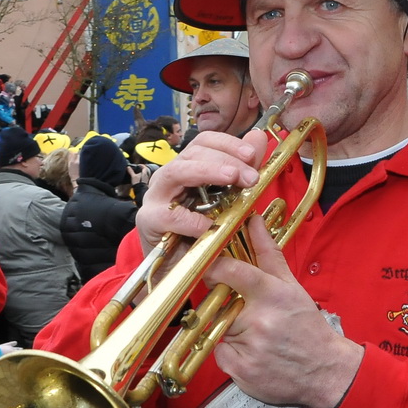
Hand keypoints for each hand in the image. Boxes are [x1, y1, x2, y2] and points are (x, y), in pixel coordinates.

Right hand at [135, 128, 265, 251]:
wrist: (177, 269)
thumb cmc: (200, 232)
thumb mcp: (226, 199)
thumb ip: (241, 169)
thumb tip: (258, 137)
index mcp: (186, 167)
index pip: (203, 141)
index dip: (228, 143)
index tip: (251, 154)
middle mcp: (168, 177)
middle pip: (192, 153)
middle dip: (225, 159)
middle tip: (250, 176)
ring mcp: (155, 197)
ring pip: (177, 172)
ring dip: (207, 172)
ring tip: (232, 178)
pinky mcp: (149, 220)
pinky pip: (171, 215)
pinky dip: (193, 219)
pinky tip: (211, 225)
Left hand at [206, 219, 362, 407]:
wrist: (325, 371)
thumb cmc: (307, 327)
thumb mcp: (291, 287)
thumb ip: (268, 253)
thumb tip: (254, 222)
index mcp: (272, 296)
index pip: (233, 272)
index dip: (214, 266)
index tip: (205, 264)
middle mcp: (259, 321)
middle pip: (221, 303)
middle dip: (228, 306)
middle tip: (248, 313)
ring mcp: (249, 348)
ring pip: (219, 330)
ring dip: (231, 330)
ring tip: (258, 336)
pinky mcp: (240, 371)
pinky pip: (220, 353)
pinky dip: (231, 352)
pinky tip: (254, 353)